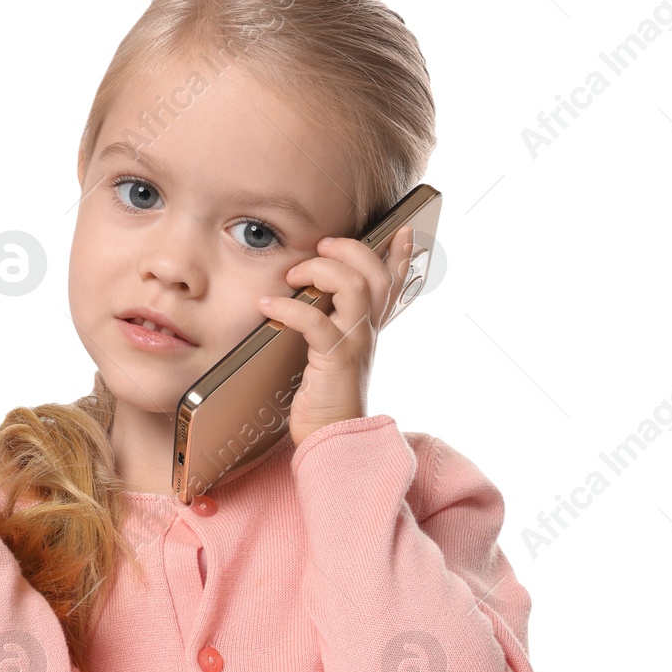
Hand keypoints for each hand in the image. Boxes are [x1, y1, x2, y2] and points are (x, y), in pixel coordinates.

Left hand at [257, 223, 416, 445]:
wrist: (332, 441)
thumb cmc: (326, 400)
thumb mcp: (334, 357)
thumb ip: (331, 327)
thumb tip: (309, 301)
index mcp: (369, 329)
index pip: (394, 285)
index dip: (401, 256)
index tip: (403, 231)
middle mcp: (368, 332)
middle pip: (375, 274)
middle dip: (350, 250)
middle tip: (322, 246)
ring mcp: (355, 344)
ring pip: (354, 286)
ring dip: (321, 270)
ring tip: (293, 272)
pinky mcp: (335, 360)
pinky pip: (316, 321)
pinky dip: (289, 307)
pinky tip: (268, 305)